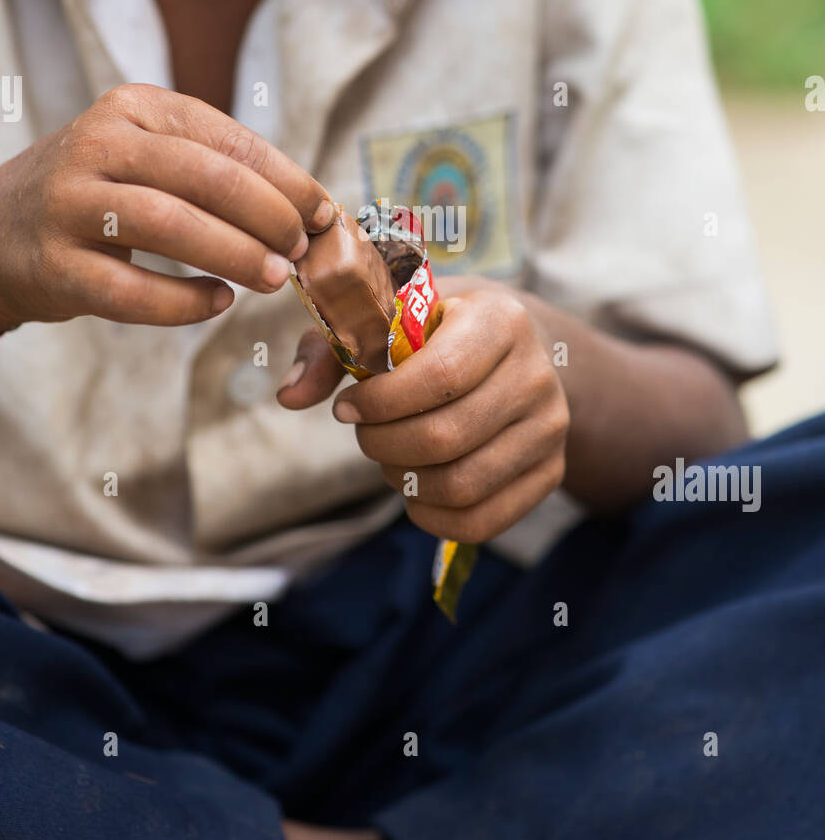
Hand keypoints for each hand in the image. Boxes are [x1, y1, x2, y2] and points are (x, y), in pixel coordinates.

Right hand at [0, 83, 333, 330]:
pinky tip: (216, 303)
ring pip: (172, 227)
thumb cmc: (98, 192)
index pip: (229, 140)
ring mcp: (70, 205)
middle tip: (301, 249)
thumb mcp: (145, 152)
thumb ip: (214, 167)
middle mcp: (97, 145)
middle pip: (207, 178)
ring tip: (273, 277)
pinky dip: (184, 303)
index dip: (287, 180)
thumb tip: (308, 206)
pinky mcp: (55, 266)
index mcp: (133, 107)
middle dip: (269, 217)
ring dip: (236, 256)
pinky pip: (132, 291)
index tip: (323, 213)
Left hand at [279, 278, 569, 543]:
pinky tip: (413, 491)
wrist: (517, 351)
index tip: (347, 406)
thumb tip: (288, 396)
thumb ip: (332, 348)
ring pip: (461, 484)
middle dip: (382, 444)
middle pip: (446, 437)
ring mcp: (551, 429)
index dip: (381, 402)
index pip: (442, 377)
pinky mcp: (551, 474)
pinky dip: (432, 517)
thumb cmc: (438, 330)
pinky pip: (482, 520)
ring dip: (403, 480)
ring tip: (389, 457)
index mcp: (503, 320)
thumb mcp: (389, 318)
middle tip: (363, 433)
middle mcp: (538, 374)